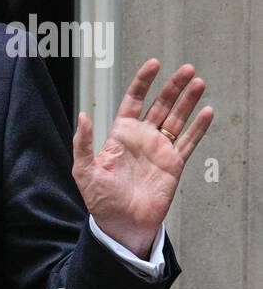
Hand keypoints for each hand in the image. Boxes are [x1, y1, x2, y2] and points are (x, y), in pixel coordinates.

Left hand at [73, 59, 212, 257]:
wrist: (121, 224)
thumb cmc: (100, 199)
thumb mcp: (84, 170)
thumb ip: (84, 143)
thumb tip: (82, 115)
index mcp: (120, 135)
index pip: (133, 101)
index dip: (143, 82)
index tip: (153, 65)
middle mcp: (142, 138)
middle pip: (160, 105)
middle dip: (173, 87)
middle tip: (186, 70)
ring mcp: (159, 150)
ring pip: (177, 119)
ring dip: (188, 101)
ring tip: (199, 83)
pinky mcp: (174, 164)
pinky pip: (188, 142)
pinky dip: (198, 127)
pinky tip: (207, 111)